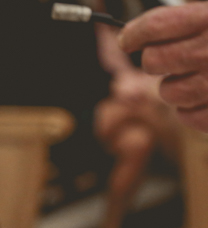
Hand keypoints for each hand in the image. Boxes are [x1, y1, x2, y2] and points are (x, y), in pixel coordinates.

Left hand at [119, 2, 207, 131]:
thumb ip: (190, 10)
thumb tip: (143, 28)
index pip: (156, 25)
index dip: (134, 33)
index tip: (127, 39)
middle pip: (153, 60)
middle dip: (155, 60)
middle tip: (168, 58)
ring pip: (167, 91)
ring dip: (175, 86)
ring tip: (196, 77)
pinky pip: (186, 116)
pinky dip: (190, 110)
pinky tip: (204, 96)